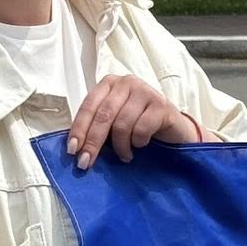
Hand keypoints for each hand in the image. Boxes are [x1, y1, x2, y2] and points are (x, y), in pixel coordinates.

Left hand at [67, 74, 201, 169]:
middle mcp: (126, 83)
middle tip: (87, 162)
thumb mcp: (114, 123)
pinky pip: (141, 128)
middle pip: (103, 115)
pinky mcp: (161, 104)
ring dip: (120, 146)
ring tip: (125, 155)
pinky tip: (140, 145)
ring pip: (122, 124)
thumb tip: (75, 148)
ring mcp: (145, 91)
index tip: (72, 150)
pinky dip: (138, 142)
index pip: (89, 106)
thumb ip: (97, 127)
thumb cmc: (140, 126)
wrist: (174, 130)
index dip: (79, 129)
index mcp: (109, 84)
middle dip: (93, 142)